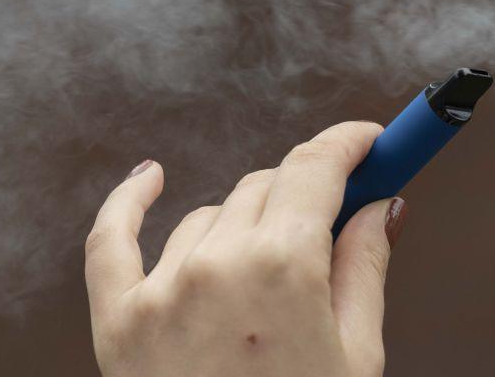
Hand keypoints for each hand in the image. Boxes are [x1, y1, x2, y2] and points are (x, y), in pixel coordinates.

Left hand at [84, 122, 407, 376]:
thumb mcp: (356, 355)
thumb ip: (366, 267)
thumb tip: (383, 207)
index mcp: (284, 267)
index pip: (317, 167)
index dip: (349, 142)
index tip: (369, 139)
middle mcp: (217, 263)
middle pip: (268, 184)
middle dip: (307, 189)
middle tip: (334, 208)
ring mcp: (160, 289)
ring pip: (210, 214)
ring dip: (245, 221)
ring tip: (267, 268)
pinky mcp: (116, 319)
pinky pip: (111, 237)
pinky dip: (130, 200)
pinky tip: (149, 177)